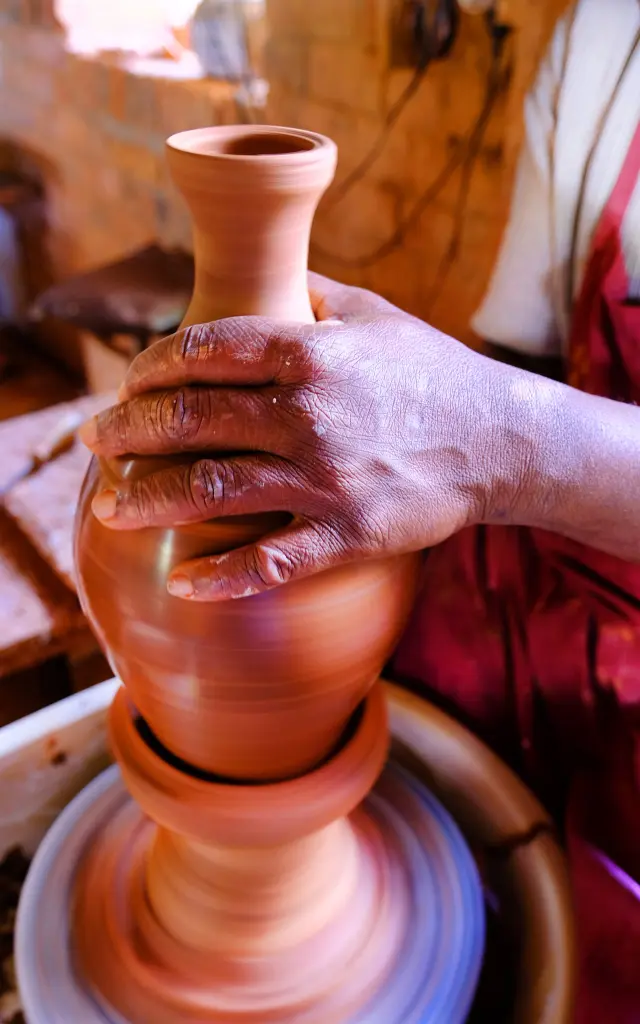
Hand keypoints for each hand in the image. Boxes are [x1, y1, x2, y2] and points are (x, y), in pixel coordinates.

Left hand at [79, 273, 530, 599]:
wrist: (500, 442)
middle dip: (129, 431)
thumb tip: (263, 273)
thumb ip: (312, 293)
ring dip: (148, 500)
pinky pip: (268, 561)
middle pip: (191, 419)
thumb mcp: (376, 315)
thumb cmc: (434, 372)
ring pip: (211, 489)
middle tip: (97, 442)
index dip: (150, 365)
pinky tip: (183, 581)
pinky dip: (220, 576)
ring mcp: (325, 478)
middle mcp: (308, 413)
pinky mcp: (346, 534)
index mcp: (311, 352)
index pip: (205, 350)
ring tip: (109, 508)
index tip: (128, 383)